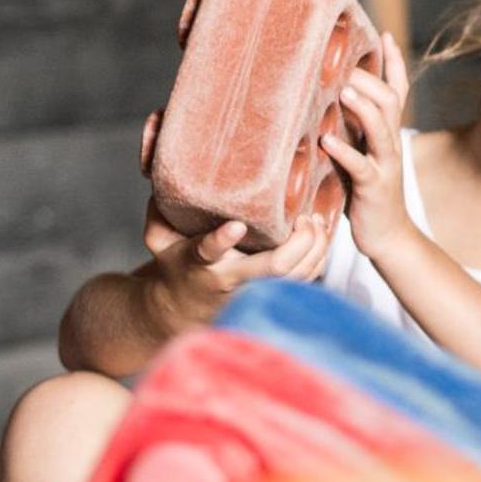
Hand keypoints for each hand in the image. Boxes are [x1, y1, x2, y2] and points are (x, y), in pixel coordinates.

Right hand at [142, 198, 329, 330]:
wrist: (184, 307)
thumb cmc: (176, 263)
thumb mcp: (159, 238)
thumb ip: (161, 210)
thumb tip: (164, 174)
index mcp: (198, 261)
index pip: (208, 252)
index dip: (221, 240)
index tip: (236, 225)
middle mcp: (230, 279)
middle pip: (274, 267)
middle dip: (297, 243)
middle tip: (304, 218)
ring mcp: (254, 289)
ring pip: (296, 275)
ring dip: (314, 248)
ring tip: (316, 221)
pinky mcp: (272, 293)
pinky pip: (305, 279)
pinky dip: (319, 257)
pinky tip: (321, 237)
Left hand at [323, 32, 415, 259]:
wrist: (387, 235)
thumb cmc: (365, 192)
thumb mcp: (360, 152)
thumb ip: (348, 128)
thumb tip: (319, 98)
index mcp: (386, 133)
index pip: (398, 90)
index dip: (394, 62)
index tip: (383, 34)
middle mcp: (390, 143)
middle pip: (390, 101)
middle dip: (370, 81)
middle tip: (346, 66)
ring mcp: (385, 165)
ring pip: (382, 128)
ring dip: (363, 108)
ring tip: (343, 91)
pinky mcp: (374, 188)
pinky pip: (362, 167)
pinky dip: (346, 152)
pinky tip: (327, 142)